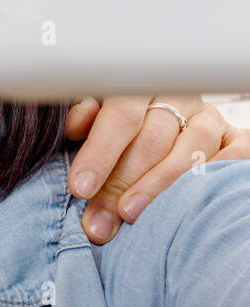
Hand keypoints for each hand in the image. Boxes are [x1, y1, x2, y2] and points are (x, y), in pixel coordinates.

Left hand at [65, 94, 249, 243]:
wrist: (156, 118)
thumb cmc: (118, 126)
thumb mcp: (93, 113)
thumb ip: (84, 116)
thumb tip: (73, 126)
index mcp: (138, 87)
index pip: (120, 117)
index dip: (100, 153)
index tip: (80, 187)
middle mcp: (177, 99)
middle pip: (152, 140)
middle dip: (121, 183)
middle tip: (99, 219)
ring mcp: (208, 119)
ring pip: (191, 149)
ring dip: (159, 186)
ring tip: (131, 214)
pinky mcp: (235, 138)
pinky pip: (239, 153)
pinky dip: (219, 173)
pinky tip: (192, 199)